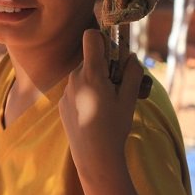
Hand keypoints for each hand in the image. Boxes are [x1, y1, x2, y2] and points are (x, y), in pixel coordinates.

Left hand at [59, 29, 148, 177]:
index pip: (91, 37)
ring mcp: (66, 91)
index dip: (105, 40)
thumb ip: (132, 73)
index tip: (115, 54)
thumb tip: (130, 57)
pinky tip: (97, 113)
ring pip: (85, 75)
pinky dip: (88, 94)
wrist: (94, 157)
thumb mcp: (129, 98)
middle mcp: (74, 78)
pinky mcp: (62, 104)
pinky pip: (78, 90)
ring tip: (111, 103)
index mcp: (91, 74)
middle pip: (91, 59)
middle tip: (121, 86)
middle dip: (107, 67)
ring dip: (99, 82)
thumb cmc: (115, 126)